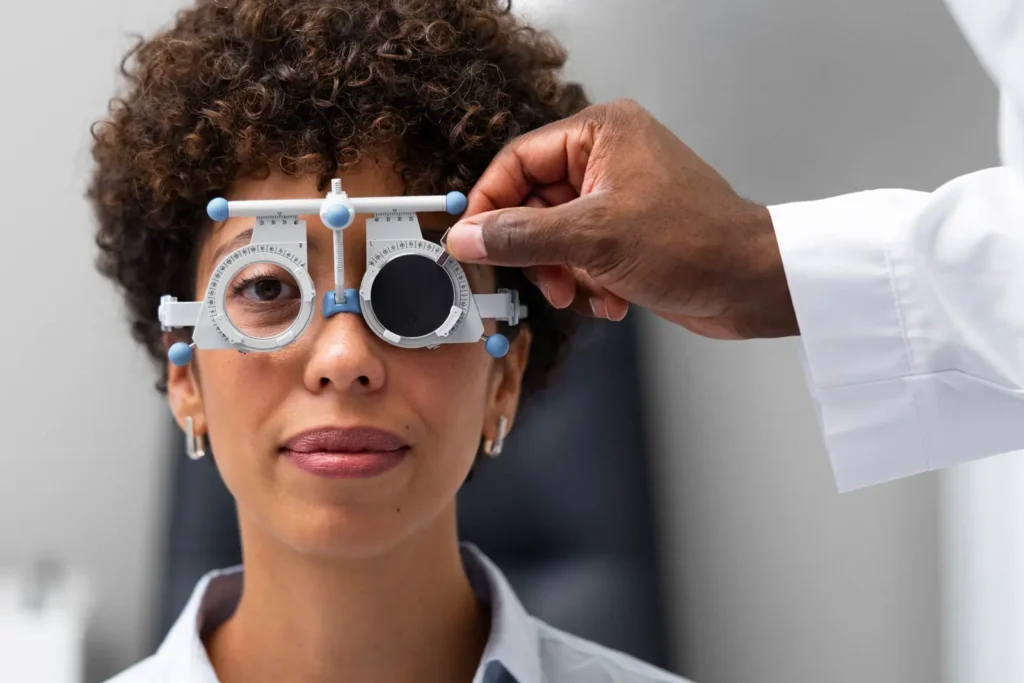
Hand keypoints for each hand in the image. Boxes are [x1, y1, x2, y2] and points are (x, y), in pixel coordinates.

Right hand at [444, 99, 796, 338]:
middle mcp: (607, 158)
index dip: (490, 205)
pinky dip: (587, 282)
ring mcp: (618, 198)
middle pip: (533, 204)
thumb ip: (522, 236)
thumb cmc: (697, 243)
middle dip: (537, 251)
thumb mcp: (594, 239)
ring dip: (563, 274)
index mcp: (601, 133)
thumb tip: (468, 236)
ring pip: (555, 237)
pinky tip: (611, 299)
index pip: (518, 161)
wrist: (752, 285)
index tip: (470, 242)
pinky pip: (580, 256)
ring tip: (584, 293)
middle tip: (544, 280)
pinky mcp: (628, 233)